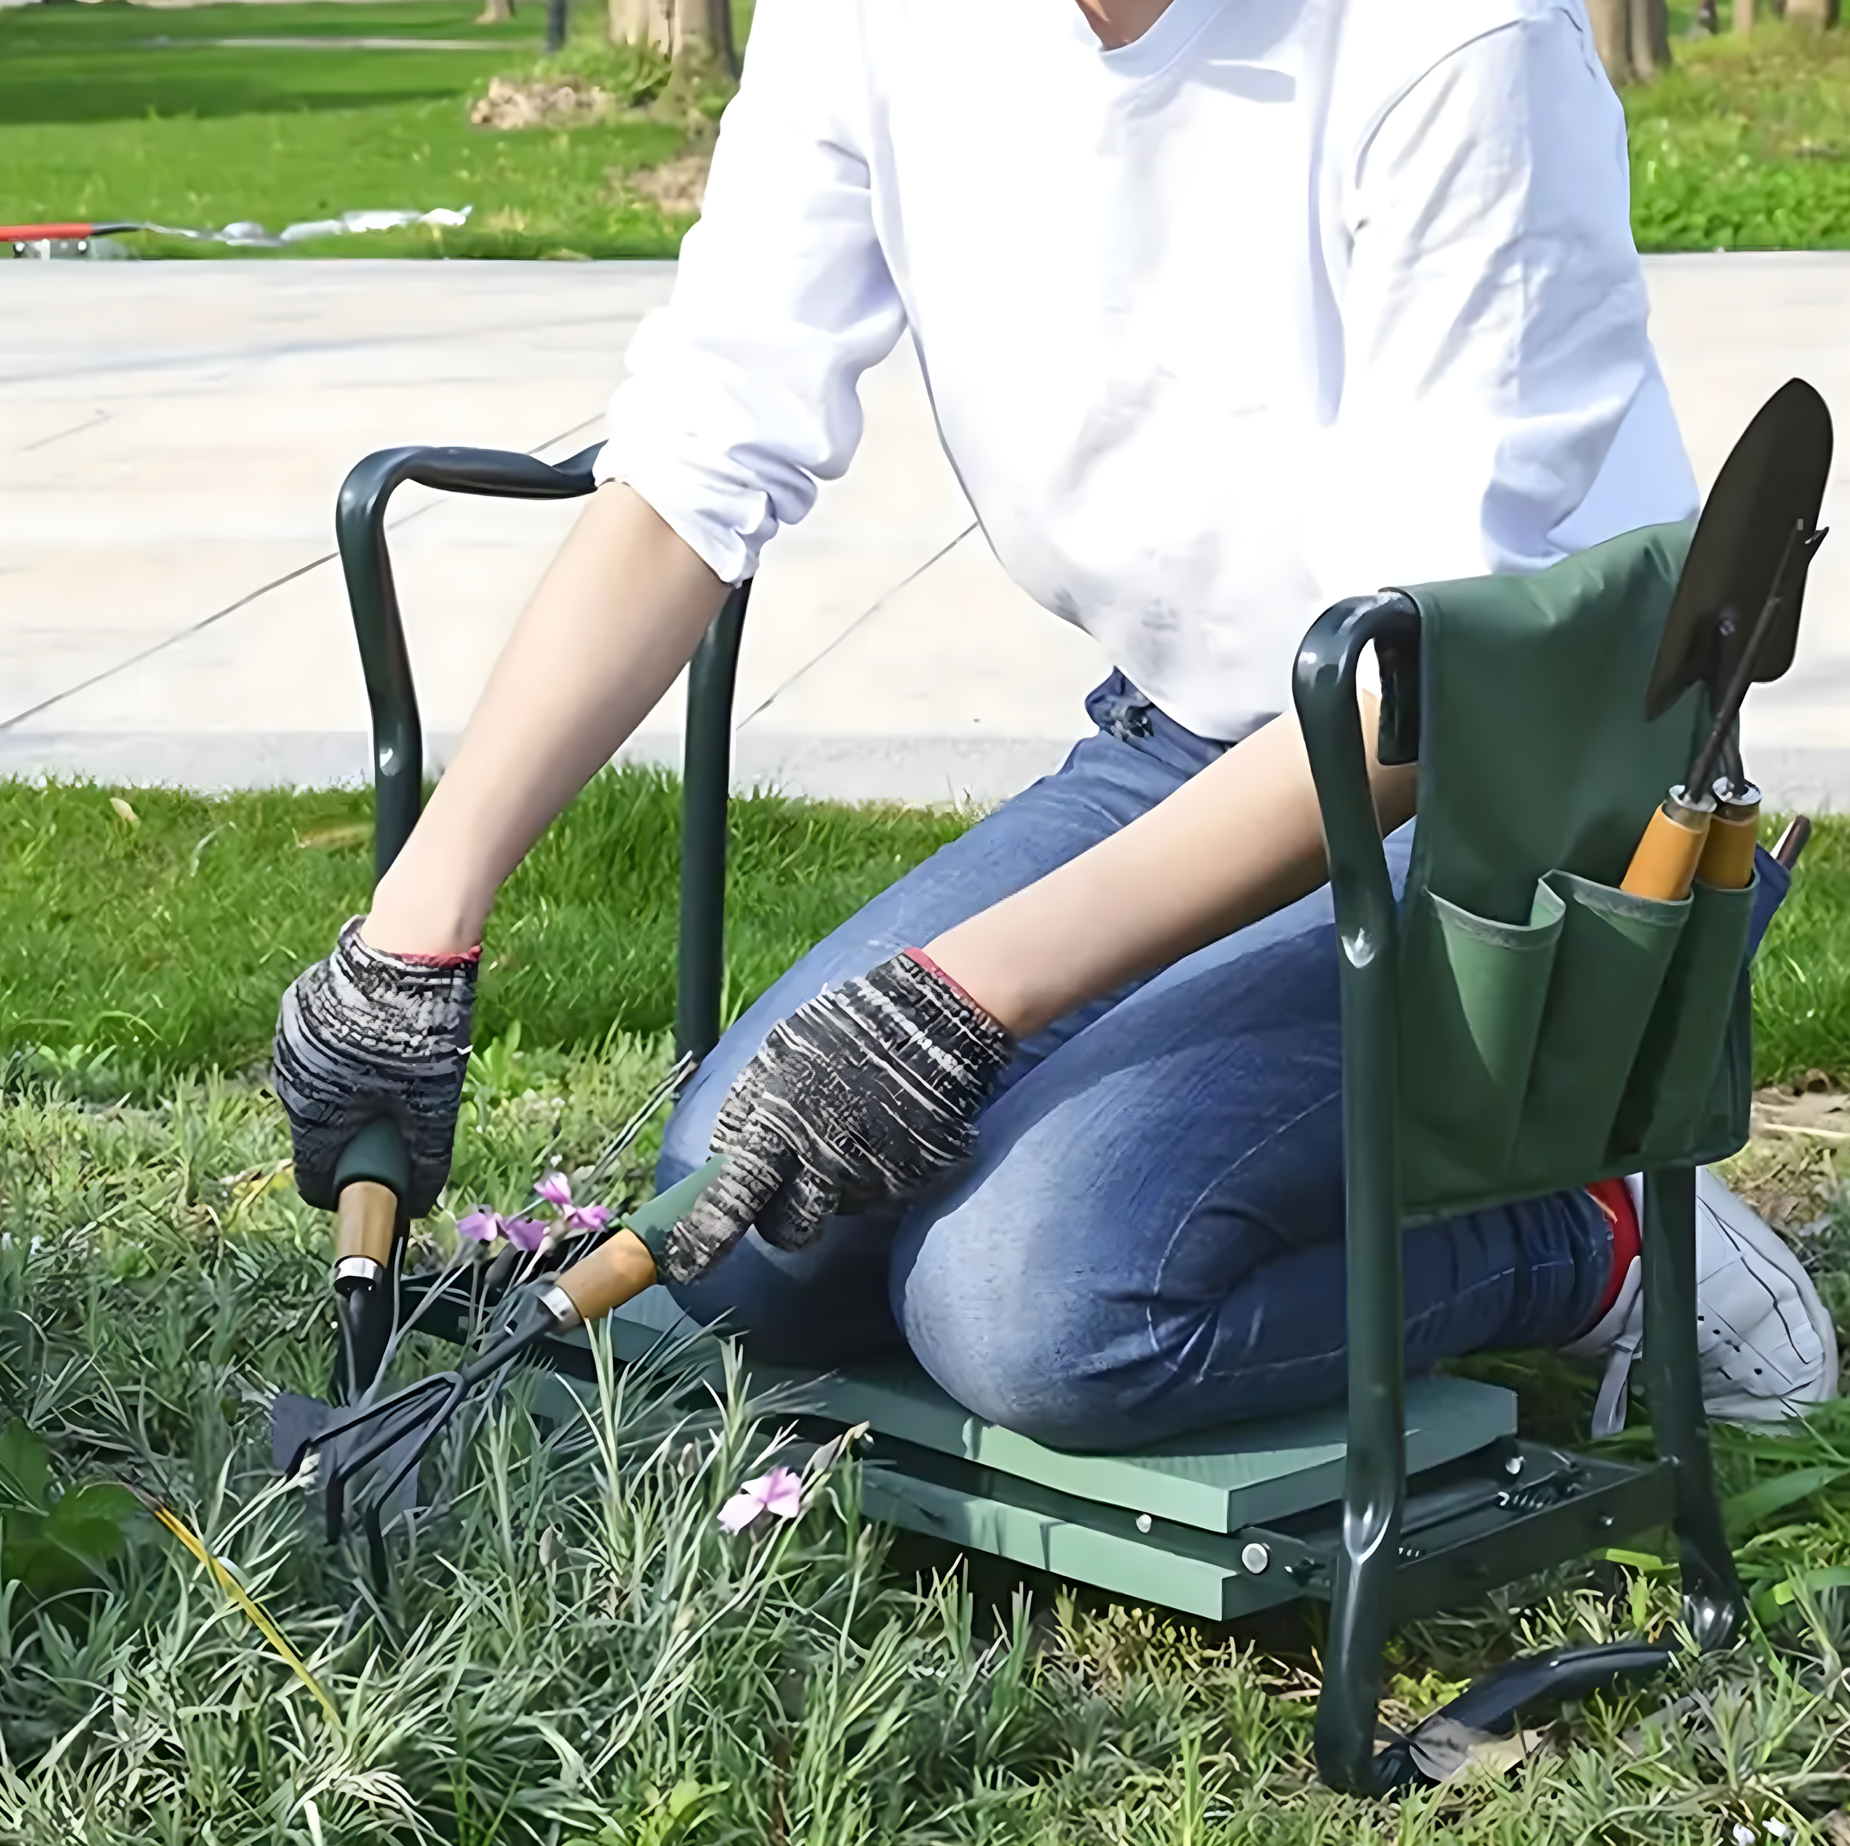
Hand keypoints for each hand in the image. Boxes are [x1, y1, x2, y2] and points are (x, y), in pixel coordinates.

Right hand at [272, 918, 478, 1215]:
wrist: (409, 946)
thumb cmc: (418, 1031)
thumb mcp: (433, 1104)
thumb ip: (425, 1161)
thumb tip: (420, 1204)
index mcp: (312, 1112)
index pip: (317, 1178)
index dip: (349, 1188)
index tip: (378, 1183)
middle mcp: (287, 1078)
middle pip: (320, 1129)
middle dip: (357, 1134)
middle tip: (400, 1118)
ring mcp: (287, 1037)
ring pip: (319, 1085)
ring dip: (350, 1090)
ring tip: (397, 1068)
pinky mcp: (297, 1003)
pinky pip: (319, 1046)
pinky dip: (344, 1052)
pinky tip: (380, 1033)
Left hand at [658, 952, 1014, 1283]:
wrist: (931, 1021)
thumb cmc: (845, 1032)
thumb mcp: (778, 1056)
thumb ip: (748, 1110)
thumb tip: (722, 1157)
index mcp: (777, 1127)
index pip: (731, 1200)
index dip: (703, 1237)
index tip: (684, 1265)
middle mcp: (821, 1163)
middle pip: (785, 1231)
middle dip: (775, 1225)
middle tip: (769, 1207)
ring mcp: (869, 1179)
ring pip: (835, 1212)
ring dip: (833, 1189)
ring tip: (850, 1135)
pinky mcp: (911, 1185)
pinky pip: (880, 1196)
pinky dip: (878, 1173)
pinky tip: (885, 1131)